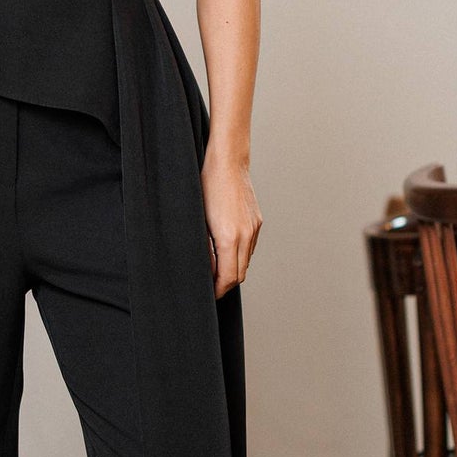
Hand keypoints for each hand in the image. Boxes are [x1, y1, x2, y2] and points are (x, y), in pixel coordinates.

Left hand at [200, 146, 261, 296]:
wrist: (227, 162)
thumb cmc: (206, 187)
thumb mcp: (199, 220)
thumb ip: (205, 248)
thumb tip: (207, 268)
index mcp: (229, 238)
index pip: (228, 277)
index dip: (218, 290)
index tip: (210, 294)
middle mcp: (245, 235)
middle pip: (240, 274)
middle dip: (226, 284)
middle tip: (211, 287)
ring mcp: (254, 228)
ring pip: (246, 261)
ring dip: (234, 269)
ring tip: (217, 269)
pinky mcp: (257, 222)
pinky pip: (250, 247)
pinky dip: (240, 255)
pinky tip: (227, 250)